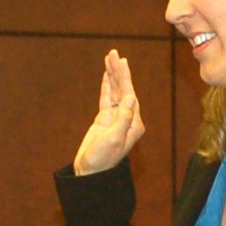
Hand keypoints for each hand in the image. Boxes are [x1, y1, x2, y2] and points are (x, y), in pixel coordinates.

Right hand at [72, 49, 145, 175]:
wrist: (90, 172)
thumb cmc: (103, 158)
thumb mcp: (114, 138)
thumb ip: (123, 117)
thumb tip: (131, 97)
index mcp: (134, 123)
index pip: (130, 94)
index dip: (125, 77)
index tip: (122, 62)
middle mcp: (128, 119)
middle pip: (123, 89)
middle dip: (118, 72)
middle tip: (113, 53)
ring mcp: (116, 118)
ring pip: (114, 91)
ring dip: (111, 75)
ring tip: (108, 58)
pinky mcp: (105, 119)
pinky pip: (106, 98)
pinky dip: (105, 85)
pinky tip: (105, 74)